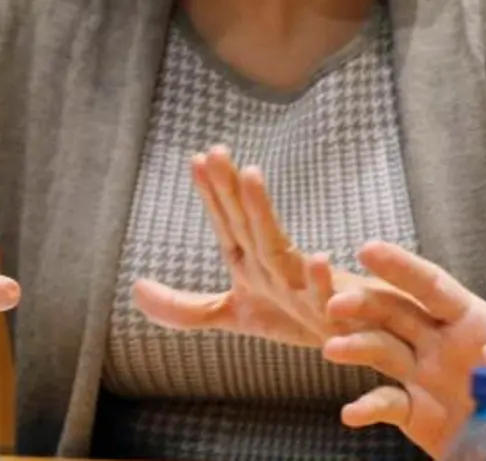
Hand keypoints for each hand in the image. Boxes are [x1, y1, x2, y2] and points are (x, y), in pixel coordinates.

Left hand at [133, 145, 360, 348]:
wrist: (350, 334)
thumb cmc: (295, 316)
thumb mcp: (233, 314)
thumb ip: (184, 308)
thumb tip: (135, 288)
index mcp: (253, 262)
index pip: (227, 223)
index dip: (211, 193)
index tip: (196, 158)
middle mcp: (275, 266)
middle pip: (247, 223)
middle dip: (231, 187)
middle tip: (216, 150)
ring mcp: (302, 285)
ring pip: (278, 246)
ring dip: (265, 213)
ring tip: (252, 176)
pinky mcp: (328, 309)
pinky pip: (322, 293)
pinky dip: (321, 277)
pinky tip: (319, 258)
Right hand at [325, 241, 485, 460]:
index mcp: (475, 324)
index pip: (434, 288)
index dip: (404, 268)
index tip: (369, 250)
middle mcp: (442, 344)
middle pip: (396, 313)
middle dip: (366, 303)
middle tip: (338, 301)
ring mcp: (426, 379)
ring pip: (382, 351)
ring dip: (357, 346)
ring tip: (334, 348)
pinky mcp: (419, 417)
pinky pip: (387, 406)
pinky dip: (367, 408)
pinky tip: (352, 413)